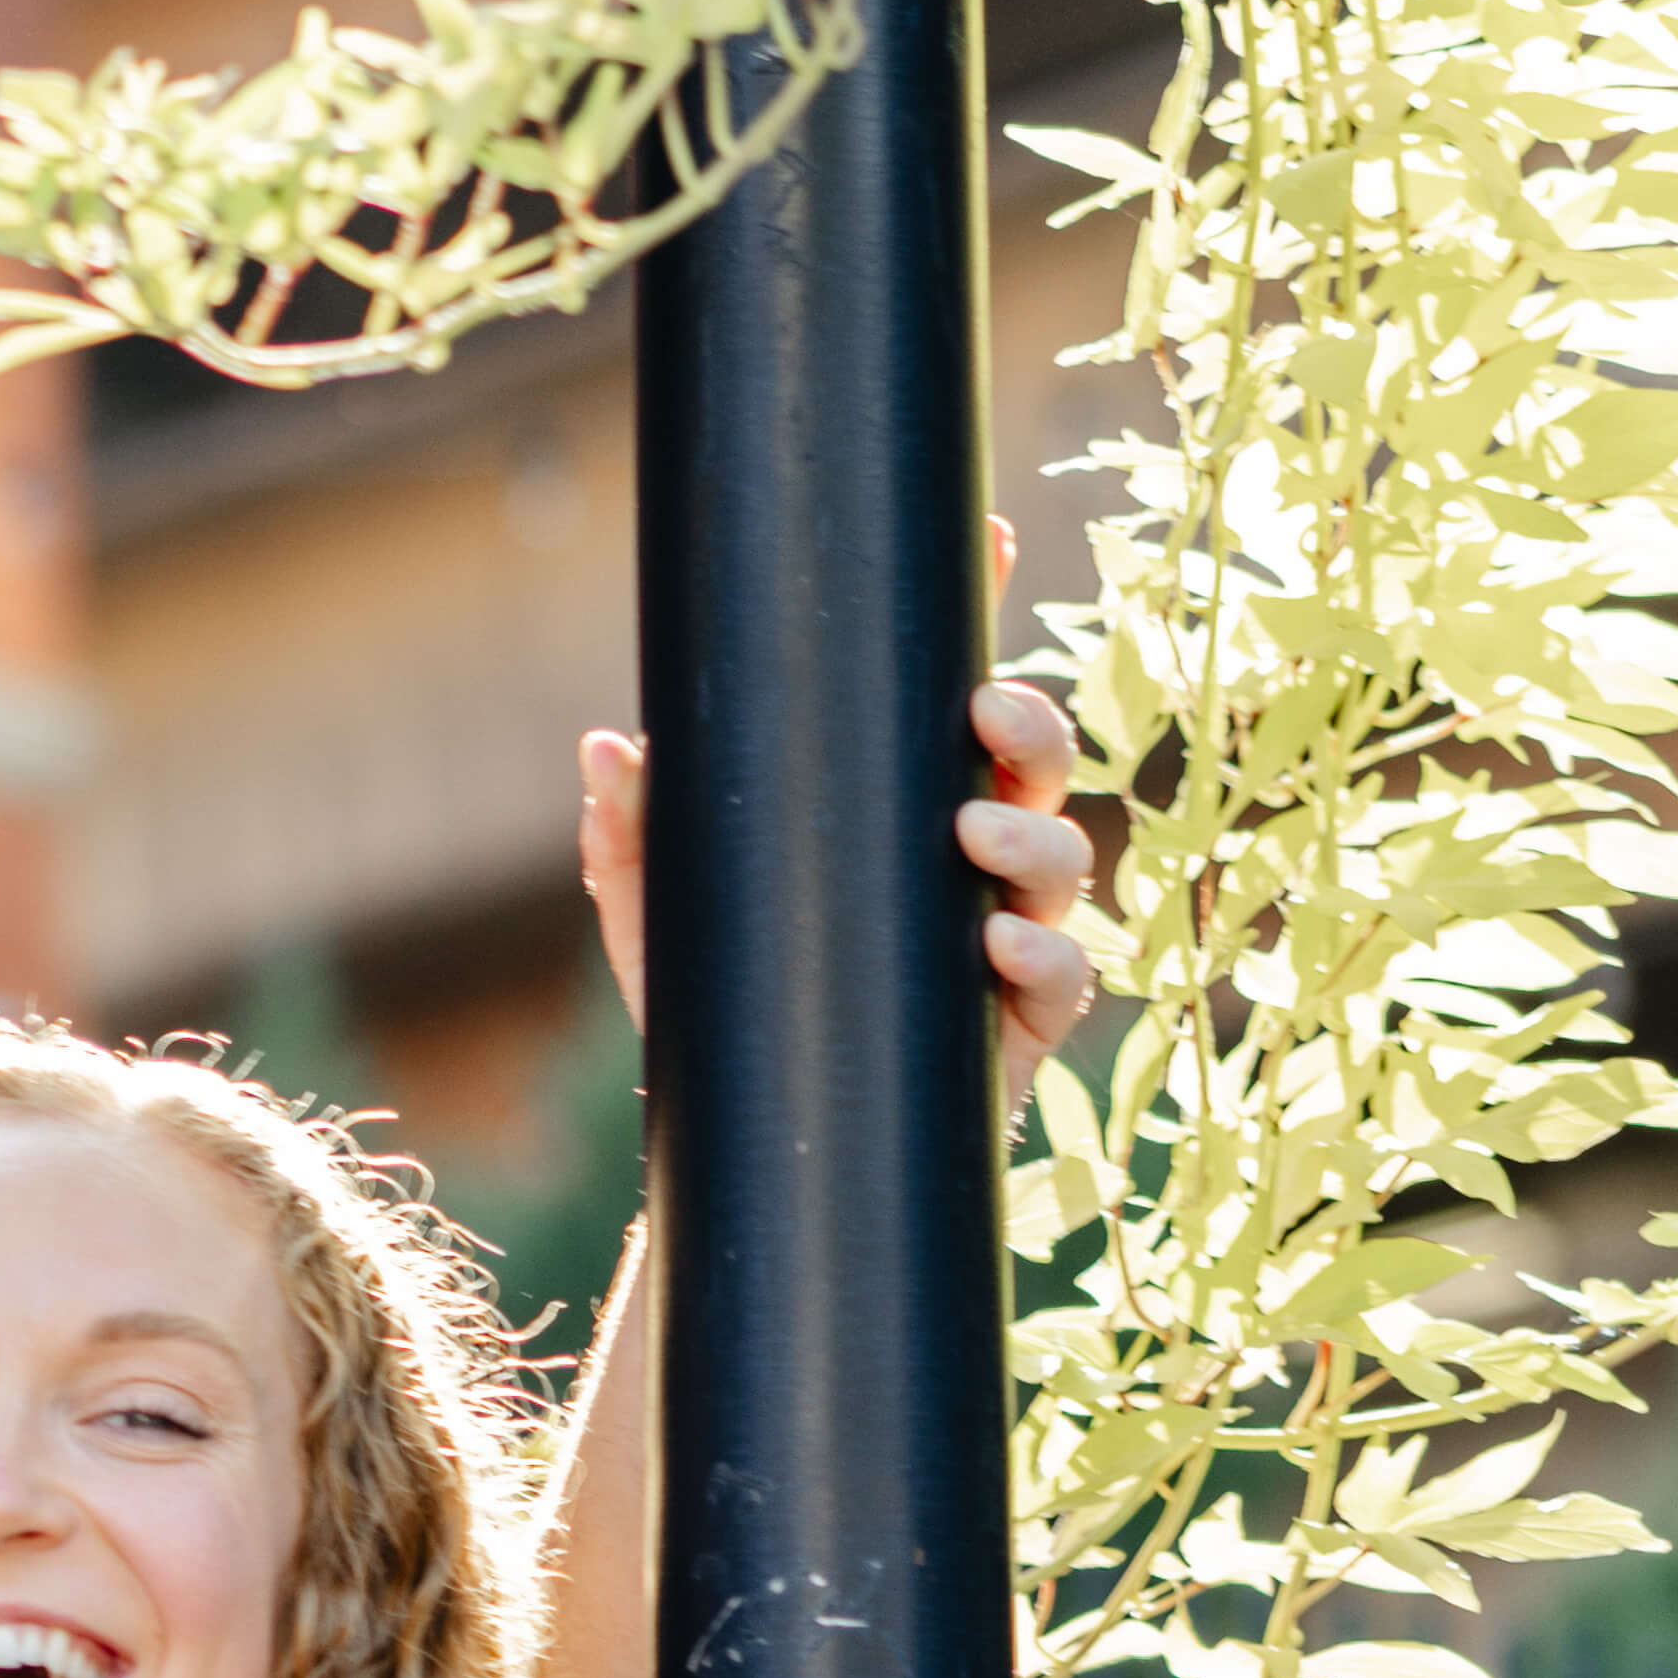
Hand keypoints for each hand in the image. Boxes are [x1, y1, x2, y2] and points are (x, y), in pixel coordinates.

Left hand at [579, 651, 1096, 1094]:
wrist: (755, 1142)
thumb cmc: (726, 1001)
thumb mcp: (661, 915)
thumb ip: (634, 834)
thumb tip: (609, 747)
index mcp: (900, 806)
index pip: (949, 700)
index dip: (986, 612)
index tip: (1001, 535)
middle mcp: (970, 857)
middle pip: (1036, 764)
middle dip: (1030, 725)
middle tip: (984, 710)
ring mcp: (1006, 935)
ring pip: (1063, 859)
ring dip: (1033, 838)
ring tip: (976, 833)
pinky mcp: (1021, 1023)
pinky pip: (1068, 977)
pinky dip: (1047, 955)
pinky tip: (1001, 946)